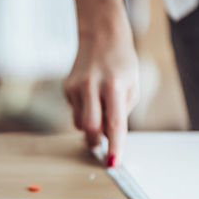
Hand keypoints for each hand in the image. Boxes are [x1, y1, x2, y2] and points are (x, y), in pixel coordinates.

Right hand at [64, 8, 138, 166]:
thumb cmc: (121, 63)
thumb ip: (121, 112)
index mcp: (114, 85)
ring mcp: (76, 86)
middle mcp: (92, 86)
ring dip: (91, 126)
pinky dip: (84, 112)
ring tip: (100, 110)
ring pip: (80, 123)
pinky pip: (75, 111)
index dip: (115, 146)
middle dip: (97, 141)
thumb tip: (108, 136)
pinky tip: (91, 97)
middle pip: (91, 128)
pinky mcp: (66, 87)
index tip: (114, 163)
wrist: (101, 35)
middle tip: (103, 145)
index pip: (114, 123)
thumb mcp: (132, 86)